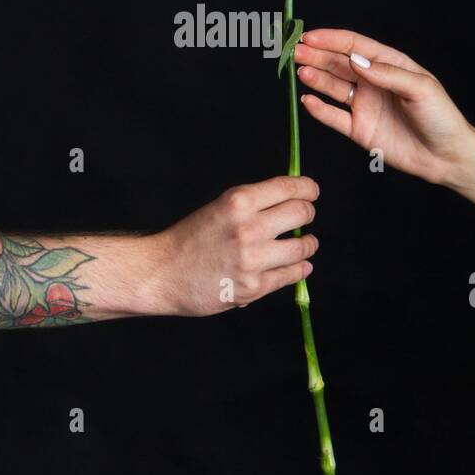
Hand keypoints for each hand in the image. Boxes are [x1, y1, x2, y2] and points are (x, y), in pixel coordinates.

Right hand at [146, 175, 319, 315]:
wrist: (161, 272)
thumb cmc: (189, 238)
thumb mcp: (219, 207)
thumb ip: (252, 203)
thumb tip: (292, 198)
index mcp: (238, 202)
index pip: (289, 187)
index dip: (308, 188)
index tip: (312, 192)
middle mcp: (249, 228)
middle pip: (302, 213)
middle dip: (308, 213)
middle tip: (305, 216)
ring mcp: (253, 260)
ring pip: (303, 247)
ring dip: (308, 244)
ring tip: (306, 244)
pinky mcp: (253, 287)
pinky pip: (291, 275)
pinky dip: (299, 269)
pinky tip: (300, 266)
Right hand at [295, 28, 474, 184]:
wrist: (447, 156)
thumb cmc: (441, 117)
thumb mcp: (421, 88)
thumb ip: (387, 74)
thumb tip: (356, 60)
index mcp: (389, 65)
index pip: (356, 46)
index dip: (332, 40)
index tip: (310, 37)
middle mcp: (373, 82)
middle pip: (339, 64)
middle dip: (317, 56)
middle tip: (296, 51)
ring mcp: (365, 105)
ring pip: (333, 87)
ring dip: (316, 78)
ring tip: (300, 71)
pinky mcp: (359, 129)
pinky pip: (334, 117)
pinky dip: (319, 109)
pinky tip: (307, 100)